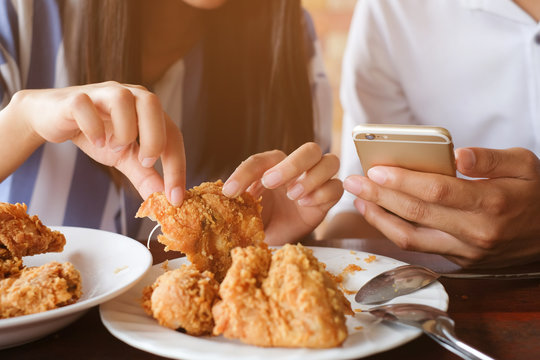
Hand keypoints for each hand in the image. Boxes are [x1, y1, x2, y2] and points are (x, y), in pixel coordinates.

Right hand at [5, 82, 185, 204]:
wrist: (53, 119)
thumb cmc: (98, 134)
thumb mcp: (125, 158)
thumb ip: (146, 176)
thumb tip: (167, 201)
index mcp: (148, 111)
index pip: (172, 133)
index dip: (177, 166)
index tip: (175, 199)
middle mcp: (130, 95)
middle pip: (152, 104)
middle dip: (154, 139)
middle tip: (145, 163)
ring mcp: (102, 93)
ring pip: (122, 99)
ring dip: (124, 131)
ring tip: (115, 149)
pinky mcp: (75, 98)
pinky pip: (86, 106)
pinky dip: (93, 128)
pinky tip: (95, 142)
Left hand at [222, 142, 342, 244]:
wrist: (275, 239)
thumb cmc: (259, 218)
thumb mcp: (244, 209)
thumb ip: (236, 197)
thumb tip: (214, 194)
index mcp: (274, 165)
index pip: (261, 160)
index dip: (244, 173)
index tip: (229, 192)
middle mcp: (298, 167)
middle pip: (309, 150)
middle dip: (292, 164)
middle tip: (271, 182)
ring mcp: (317, 181)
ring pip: (330, 162)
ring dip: (311, 178)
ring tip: (293, 196)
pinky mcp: (328, 198)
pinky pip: (337, 188)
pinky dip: (323, 193)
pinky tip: (306, 204)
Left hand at [343, 147, 539, 267]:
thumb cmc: (535, 193)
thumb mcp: (526, 164)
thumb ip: (490, 158)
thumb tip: (458, 154)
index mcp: (492, 202)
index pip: (438, 191)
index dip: (403, 181)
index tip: (376, 169)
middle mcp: (476, 232)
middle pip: (416, 213)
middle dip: (379, 196)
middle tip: (354, 181)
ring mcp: (466, 251)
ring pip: (410, 238)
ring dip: (379, 218)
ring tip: (358, 199)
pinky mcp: (459, 260)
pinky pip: (418, 247)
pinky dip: (394, 231)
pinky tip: (379, 214)